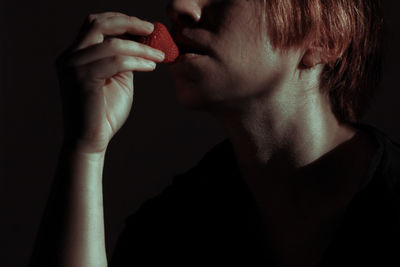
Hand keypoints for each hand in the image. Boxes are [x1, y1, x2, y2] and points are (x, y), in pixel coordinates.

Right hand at [55, 12, 164, 153]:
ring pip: (112, 44)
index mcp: (76, 54)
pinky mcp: (82, 79)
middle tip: (152, 28)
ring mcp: (73, 67)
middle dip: (128, 22)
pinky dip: (137, 61)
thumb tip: (142, 42)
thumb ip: (123, 60)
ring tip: (160, 56)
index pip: (96, 24)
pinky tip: (151, 66)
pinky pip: (115, 61)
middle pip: (98, 23)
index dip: (121, 20)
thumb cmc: (105, 112)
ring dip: (141, 47)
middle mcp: (70, 56)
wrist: (91, 141)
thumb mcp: (118, 79)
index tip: (146, 26)